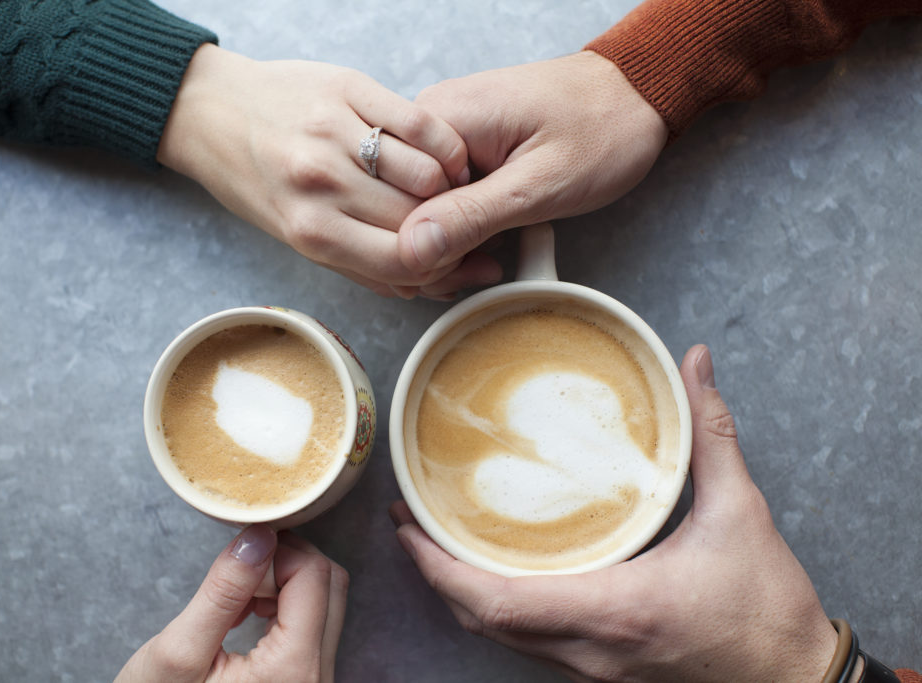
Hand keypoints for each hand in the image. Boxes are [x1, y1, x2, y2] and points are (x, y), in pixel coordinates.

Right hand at [116, 525, 347, 682]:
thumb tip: (259, 535)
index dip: (277, 552)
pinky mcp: (305, 680)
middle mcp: (318, 678)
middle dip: (284, 564)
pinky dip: (284, 605)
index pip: (314, 576)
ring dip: (284, 583)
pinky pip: (314, 625)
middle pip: (330, 584)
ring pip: (326, 601)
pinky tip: (243, 615)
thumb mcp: (178, 652)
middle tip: (235, 576)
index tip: (236, 561)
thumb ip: (223, 591)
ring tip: (233, 601)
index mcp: (293, 671)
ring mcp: (315, 681)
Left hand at [157, 44, 500, 296]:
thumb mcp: (297, 237)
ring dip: (451, 187)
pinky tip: (445, 156)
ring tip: (450, 192)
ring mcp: (335, 131)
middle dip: (450, 230)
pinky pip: (422, 123)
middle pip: (420, 220)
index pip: (402, 262)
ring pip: (430, 174)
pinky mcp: (349, 87)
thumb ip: (360, 264)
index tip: (458, 261)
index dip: (442, 267)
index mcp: (309, 230)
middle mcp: (321, 182)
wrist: (212, 110)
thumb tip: (424, 286)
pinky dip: (446, 144)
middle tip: (460, 227)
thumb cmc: (255, 180)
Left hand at [391, 345, 840, 681]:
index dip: (439, 567)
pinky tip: (494, 574)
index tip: (409, 528)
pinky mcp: (600, 671)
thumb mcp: (740, 512)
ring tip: (438, 542)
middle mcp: (589, 647)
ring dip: (461, 593)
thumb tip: (698, 366)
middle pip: (481, 621)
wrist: (795, 680)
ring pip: (500, 638)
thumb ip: (712, 433)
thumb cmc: (767, 608)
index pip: (497, 600)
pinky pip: (527, 643)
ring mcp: (591, 667)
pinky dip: (497, 609)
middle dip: (434, 574)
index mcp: (614, 607)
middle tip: (410, 523)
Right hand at [398, 51, 667, 297]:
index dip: (420, 247)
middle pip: (395, 207)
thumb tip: (411, 248)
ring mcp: (437, 139)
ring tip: (486, 261)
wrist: (633, 95)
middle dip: (430, 253)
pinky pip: (433, 202)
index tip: (466, 269)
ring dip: (441, 247)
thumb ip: (473, 216)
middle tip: (481, 270)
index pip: (393, 200)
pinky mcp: (454, 154)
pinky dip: (453, 231)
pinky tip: (478, 248)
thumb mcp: (540, 184)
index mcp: (440, 117)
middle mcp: (425, 124)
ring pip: (411, 210)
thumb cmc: (600, 130)